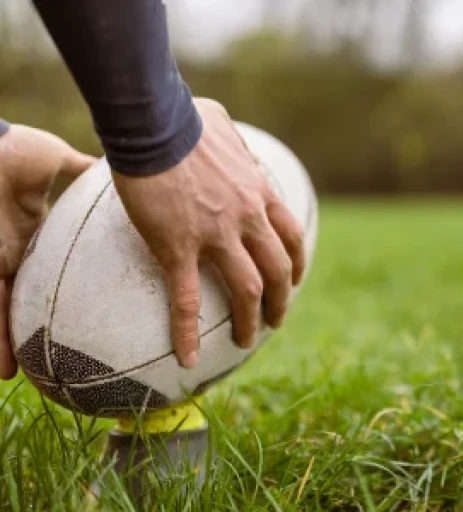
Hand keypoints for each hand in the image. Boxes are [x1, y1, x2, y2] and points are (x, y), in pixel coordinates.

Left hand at [0, 125, 95, 379]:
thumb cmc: (16, 149)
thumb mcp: (56, 161)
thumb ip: (81, 171)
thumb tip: (114, 170)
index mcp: (29, 230)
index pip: (48, 265)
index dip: (61, 286)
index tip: (80, 306)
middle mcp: (9, 253)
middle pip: (23, 299)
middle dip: (27, 327)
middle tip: (46, 355)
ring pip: (3, 316)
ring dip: (8, 348)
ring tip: (26, 380)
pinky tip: (5, 370)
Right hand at [111, 98, 304, 369]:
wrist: (154, 122)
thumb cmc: (183, 116)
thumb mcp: (222, 124)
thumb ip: (232, 142)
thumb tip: (227, 138)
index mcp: (257, 192)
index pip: (289, 235)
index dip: (296, 261)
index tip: (293, 279)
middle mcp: (247, 218)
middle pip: (277, 270)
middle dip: (282, 300)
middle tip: (275, 321)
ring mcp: (216, 235)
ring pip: (246, 290)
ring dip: (249, 321)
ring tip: (244, 342)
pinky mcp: (178, 247)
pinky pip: (186, 299)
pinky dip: (187, 332)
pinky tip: (187, 358)